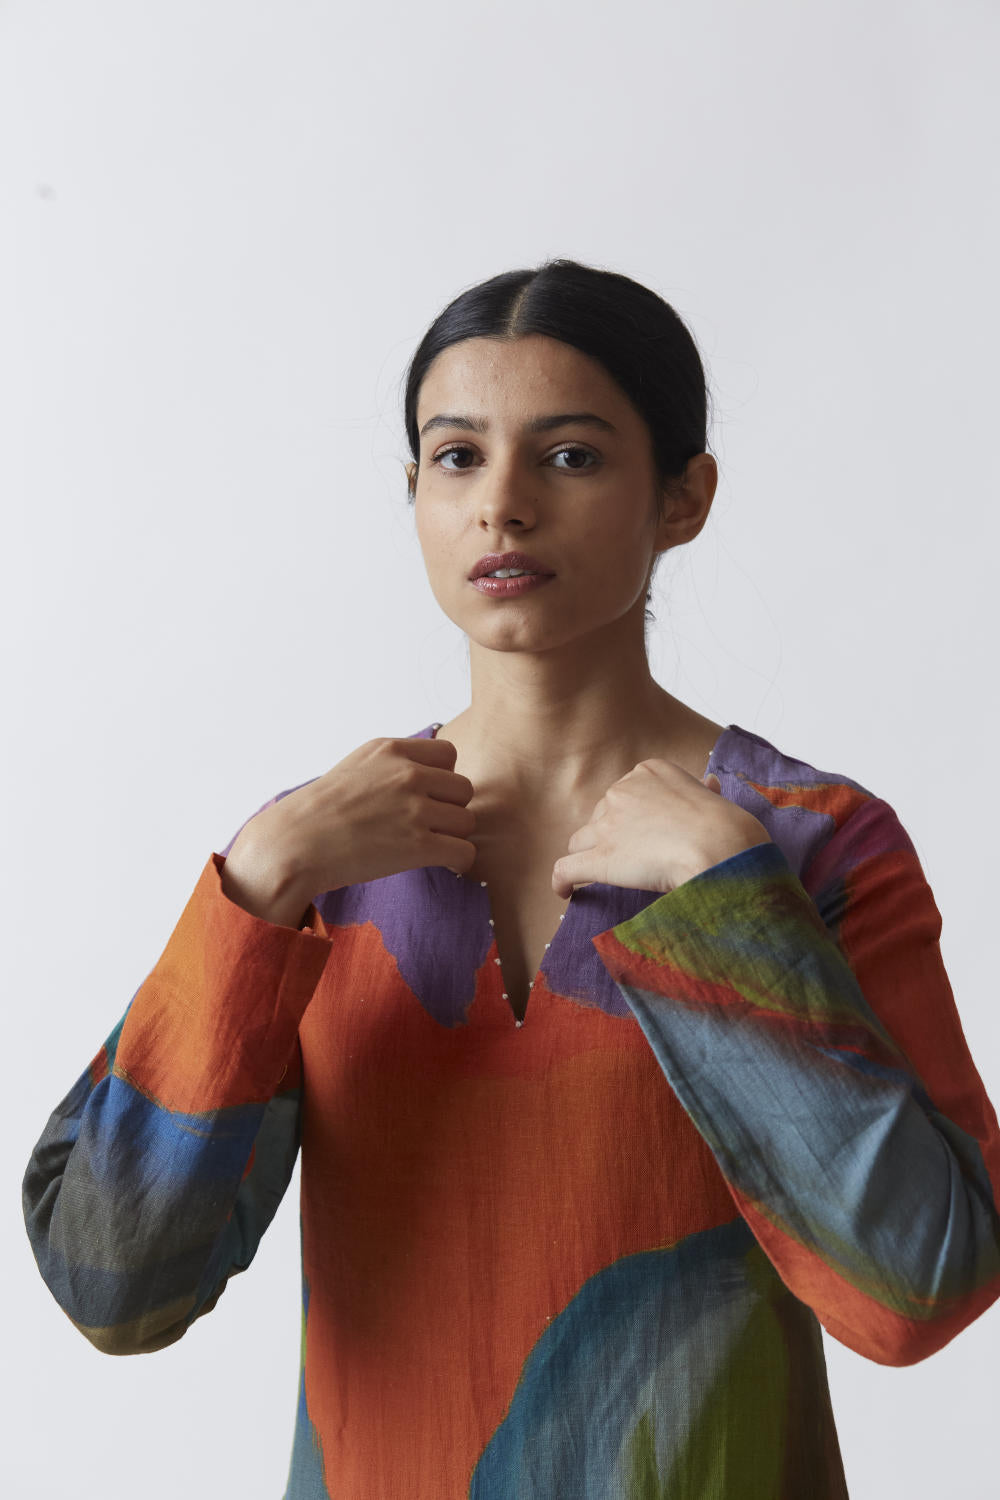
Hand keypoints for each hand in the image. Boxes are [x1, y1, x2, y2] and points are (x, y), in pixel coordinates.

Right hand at [229, 736, 478, 896]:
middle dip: (450, 809)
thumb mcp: (356, 766)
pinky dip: (459, 861)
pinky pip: (465, 852)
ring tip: (430, 846)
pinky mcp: (418, 845)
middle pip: (463, 789)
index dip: (442, 779)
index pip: (449, 755)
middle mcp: (407, 774)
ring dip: (453, 836)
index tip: (427, 797)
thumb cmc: (319, 812)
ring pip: (467, 821)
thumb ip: (392, 765)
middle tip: (428, 826)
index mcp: (391, 750)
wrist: (294, 845)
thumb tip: (426, 776)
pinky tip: (444, 864)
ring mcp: (414, 809)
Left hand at [551, 760, 771, 897]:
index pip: (625, 793)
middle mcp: (622, 792)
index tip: (644, 831)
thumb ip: (703, 791)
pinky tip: (564, 892)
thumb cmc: (726, 827)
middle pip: (601, 815)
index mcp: (648, 772)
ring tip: (600, 875)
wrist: (720, 848)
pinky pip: (566, 868)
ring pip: (582, 840)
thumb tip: (708, 784)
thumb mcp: (714, 797)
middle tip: (633, 857)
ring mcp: (608, 825)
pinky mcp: (600, 858)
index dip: (632, 815)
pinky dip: (562, 880)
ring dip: (590, 855)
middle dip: (612, 834)